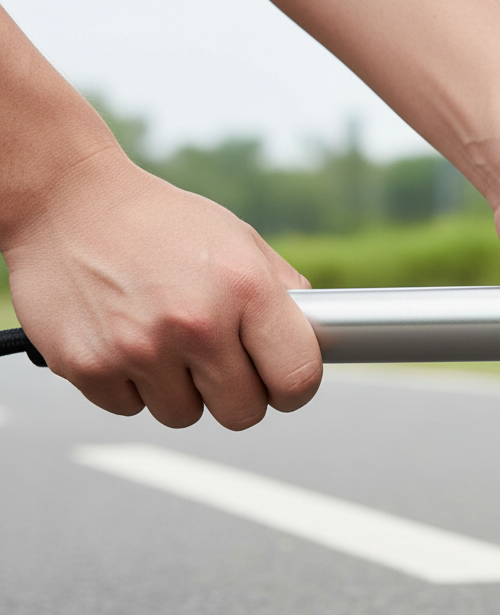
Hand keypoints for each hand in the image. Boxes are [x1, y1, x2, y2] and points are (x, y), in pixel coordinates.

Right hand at [3, 148, 321, 429]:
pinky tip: (126, 339)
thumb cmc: (160, 223)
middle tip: (218, 361)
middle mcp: (195, 323)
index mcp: (244, 288)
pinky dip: (131, 385)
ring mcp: (139, 348)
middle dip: (236, 394)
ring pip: (184, 415)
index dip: (294, 389)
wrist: (64, 198)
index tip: (282, 383)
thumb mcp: (239, 240)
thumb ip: (284, 293)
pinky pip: (131, 408)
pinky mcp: (89, 366)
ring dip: (179, 390)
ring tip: (164, 340)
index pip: (297, 379)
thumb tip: (320, 338)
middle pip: (243, 414)